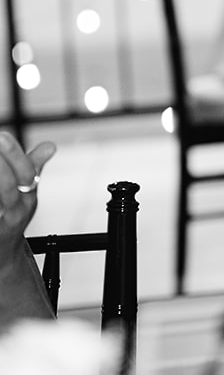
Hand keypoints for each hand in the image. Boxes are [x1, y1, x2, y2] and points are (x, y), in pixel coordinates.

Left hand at [0, 132, 55, 249]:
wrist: (2, 257)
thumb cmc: (10, 219)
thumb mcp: (27, 195)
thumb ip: (34, 167)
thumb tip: (50, 146)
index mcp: (27, 199)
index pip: (26, 174)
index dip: (14, 155)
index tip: (3, 135)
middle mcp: (14, 212)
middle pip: (7, 186)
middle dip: (1, 164)